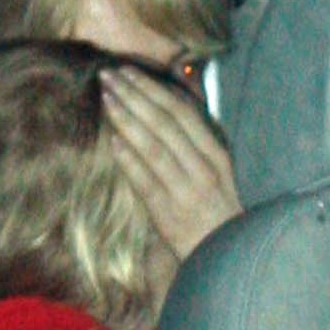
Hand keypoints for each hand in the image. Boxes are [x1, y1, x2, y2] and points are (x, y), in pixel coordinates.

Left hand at [102, 64, 242, 262]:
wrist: (223, 258)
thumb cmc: (214, 213)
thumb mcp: (214, 173)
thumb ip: (192, 143)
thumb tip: (160, 108)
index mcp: (215, 155)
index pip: (182, 112)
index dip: (153, 88)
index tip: (129, 71)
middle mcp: (203, 168)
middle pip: (165, 123)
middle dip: (134, 95)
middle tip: (108, 75)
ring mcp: (186, 191)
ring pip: (153, 147)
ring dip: (127, 119)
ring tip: (106, 98)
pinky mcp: (168, 213)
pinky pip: (145, 181)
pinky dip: (128, 159)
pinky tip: (111, 140)